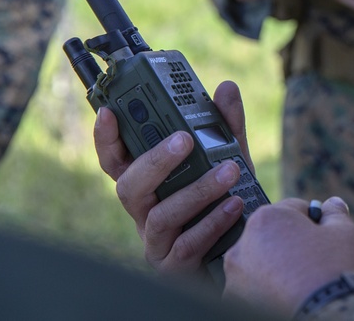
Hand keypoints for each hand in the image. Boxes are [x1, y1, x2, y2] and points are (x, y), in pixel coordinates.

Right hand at [93, 80, 253, 272]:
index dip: (106, 138)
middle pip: (129, 187)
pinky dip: (211, 222)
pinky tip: (234, 205)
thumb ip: (226, 126)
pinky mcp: (176, 265)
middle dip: (155, 160)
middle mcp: (144, 211)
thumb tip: (226, 88)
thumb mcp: (228, 157)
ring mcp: (157, 241)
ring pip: (162, 216)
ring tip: (229, 171)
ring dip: (196, 191)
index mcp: (148, 183)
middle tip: (185, 138)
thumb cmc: (224, 198)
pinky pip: (187, 245)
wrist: (248, 244)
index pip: (115, 160)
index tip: (110, 112)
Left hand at [223, 197, 353, 313]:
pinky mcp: (237, 303)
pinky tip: (290, 296)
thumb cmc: (337, 271)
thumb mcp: (346, 232)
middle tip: (315, 261)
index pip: (292, 209)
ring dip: (278, 267)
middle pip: (272, 236)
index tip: (324, 236)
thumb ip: (334, 213)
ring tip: (303, 282)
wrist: (330, 317)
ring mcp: (236, 279)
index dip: (313, 221)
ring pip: (261, 263)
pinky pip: (255, 289)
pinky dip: (270, 291)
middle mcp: (242, 246)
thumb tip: (331, 205)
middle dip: (291, 243)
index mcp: (266, 219)